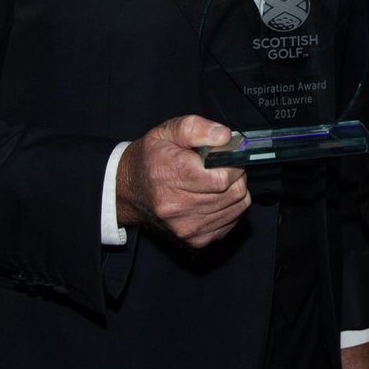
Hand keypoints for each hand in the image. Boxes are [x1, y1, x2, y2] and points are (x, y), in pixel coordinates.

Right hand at [115, 115, 249, 247]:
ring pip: (238, 206)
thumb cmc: (151, 158)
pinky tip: (214, 197)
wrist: (130, 190)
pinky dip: (230, 207)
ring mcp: (186, 226)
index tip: (225, 156)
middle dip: (235, 175)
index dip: (232, 162)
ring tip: (216, 181)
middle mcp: (178, 206)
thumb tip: (225, 137)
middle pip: (234, 192)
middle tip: (222, 166)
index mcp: (172, 175)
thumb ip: (198, 128)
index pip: (223, 176)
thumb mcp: (168, 131)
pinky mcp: (195, 240)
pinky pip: (232, 221)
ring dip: (234, 191)